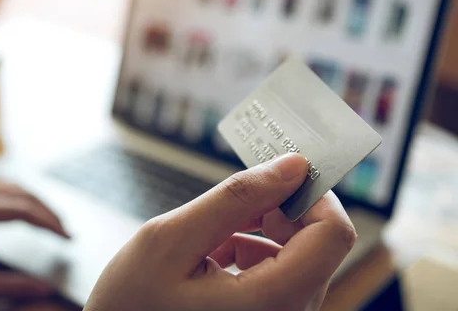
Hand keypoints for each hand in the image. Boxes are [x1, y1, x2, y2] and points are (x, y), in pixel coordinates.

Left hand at [0, 179, 69, 300]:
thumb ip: (7, 285)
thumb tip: (42, 290)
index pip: (21, 210)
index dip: (49, 223)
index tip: (67, 237)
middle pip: (20, 193)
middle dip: (48, 211)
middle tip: (66, 231)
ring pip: (11, 184)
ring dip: (35, 200)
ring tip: (53, 220)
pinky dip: (19, 194)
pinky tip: (27, 206)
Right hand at [84, 153, 355, 310]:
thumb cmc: (130, 303)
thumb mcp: (171, 238)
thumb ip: (236, 198)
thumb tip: (291, 166)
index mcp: (269, 303)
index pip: (333, 235)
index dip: (311, 194)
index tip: (278, 173)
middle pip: (320, 246)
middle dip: (282, 211)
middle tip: (237, 202)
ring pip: (301, 258)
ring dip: (266, 232)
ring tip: (217, 234)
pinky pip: (285, 277)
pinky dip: (258, 254)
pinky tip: (219, 254)